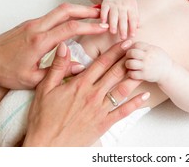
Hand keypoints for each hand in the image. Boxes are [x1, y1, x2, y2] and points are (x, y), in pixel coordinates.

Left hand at [0, 3, 107, 88]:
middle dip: (87, 10)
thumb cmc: (4, 72)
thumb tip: (80, 68)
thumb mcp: (32, 79)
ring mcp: (32, 23)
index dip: (90, 26)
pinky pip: (52, 15)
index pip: (71, 28)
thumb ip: (58, 72)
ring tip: (93, 14)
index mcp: (39, 41)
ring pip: (60, 10)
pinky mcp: (30, 24)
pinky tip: (74, 20)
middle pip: (66, 10)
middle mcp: (37, 28)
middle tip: (102, 13)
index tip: (104, 27)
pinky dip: (67, 14)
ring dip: (78, 10)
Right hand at [23, 40, 147, 146]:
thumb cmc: (43, 119)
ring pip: (122, 90)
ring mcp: (100, 109)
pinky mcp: (104, 124)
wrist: (46, 146)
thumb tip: (63, 45)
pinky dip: (135, 104)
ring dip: (134, 78)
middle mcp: (93, 95)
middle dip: (128, 59)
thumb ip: (57, 67)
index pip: (102, 63)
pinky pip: (123, 112)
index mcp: (80, 85)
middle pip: (115, 73)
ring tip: (145, 68)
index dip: (116, 51)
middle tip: (139, 49)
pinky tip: (145, 96)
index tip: (125, 43)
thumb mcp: (45, 89)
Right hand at [101, 0, 138, 38]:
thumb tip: (138, 26)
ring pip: (113, 14)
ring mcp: (114, 3)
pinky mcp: (105, 2)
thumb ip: (135, 15)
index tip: (132, 35)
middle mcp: (123, 5)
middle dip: (123, 28)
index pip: (133, 18)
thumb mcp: (133, 5)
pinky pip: (104, 10)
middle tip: (123, 37)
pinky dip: (103, 16)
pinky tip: (103, 22)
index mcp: (131, 6)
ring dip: (113, 23)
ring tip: (113, 32)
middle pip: (123, 18)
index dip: (133, 27)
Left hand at [125, 42, 172, 83]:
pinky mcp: (145, 76)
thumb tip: (132, 43)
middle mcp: (148, 57)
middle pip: (131, 53)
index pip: (136, 44)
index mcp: (150, 49)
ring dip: (128, 64)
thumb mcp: (155, 49)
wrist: (168, 71)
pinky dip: (131, 73)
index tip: (134, 50)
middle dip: (128, 55)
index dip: (133, 47)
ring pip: (130, 63)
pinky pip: (132, 74)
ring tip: (131, 65)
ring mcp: (146, 67)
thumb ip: (145, 47)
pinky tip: (134, 72)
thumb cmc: (160, 59)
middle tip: (130, 58)